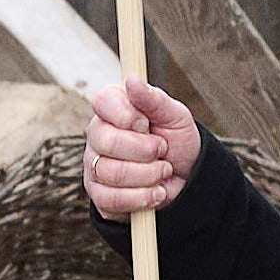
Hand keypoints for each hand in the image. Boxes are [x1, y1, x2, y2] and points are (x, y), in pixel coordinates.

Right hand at [83, 76, 200, 218]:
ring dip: (149, 175)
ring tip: (164, 171)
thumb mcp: (175, 116)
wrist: (185, 178)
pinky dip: (142, 197)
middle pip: (107, 142)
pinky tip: (157, 192)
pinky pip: (112, 199)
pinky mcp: (99, 195)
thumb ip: (154, 99)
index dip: (126, 115)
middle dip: (146, 150)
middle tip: (163, 150)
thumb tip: (132, 80)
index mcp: (112, 108)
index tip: (147, 124)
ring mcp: (94, 165)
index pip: (102, 102)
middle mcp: (97, 135)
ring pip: (112, 173)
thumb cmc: (177, 141)